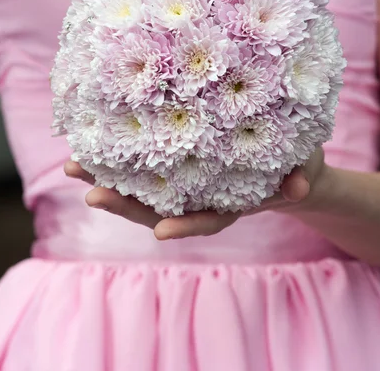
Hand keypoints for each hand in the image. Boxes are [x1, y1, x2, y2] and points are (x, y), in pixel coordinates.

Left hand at [64, 148, 326, 239]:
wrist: (286, 165)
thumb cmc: (297, 166)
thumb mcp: (305, 167)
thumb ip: (302, 175)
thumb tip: (301, 185)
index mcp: (234, 201)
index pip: (208, 218)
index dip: (187, 226)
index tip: (162, 231)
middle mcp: (204, 197)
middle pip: (162, 208)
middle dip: (126, 204)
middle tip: (92, 194)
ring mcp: (189, 183)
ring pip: (145, 190)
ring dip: (110, 181)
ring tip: (75, 169)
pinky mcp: (179, 164)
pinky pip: (147, 167)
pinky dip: (120, 161)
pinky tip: (94, 147)